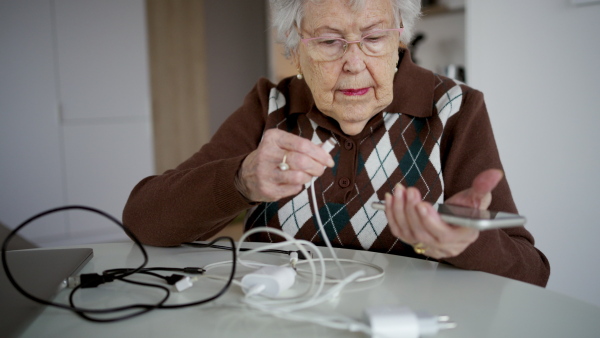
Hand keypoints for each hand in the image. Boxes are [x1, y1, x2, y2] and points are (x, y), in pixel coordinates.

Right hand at [237, 129, 334, 201]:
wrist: (245, 175)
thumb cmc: (271, 158)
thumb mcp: (282, 145)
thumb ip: (303, 146)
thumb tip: (326, 149)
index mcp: (273, 138)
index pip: (303, 144)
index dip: (320, 153)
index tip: (328, 160)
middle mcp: (267, 153)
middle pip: (302, 161)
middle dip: (317, 167)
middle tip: (321, 170)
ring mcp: (265, 172)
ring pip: (299, 176)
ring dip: (309, 177)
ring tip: (307, 176)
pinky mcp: (267, 189)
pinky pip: (293, 189)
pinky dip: (299, 186)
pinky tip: (294, 182)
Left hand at [384, 169, 503, 258]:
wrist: (456, 218)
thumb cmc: (467, 210)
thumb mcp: (477, 197)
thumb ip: (484, 186)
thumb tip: (494, 174)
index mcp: (463, 236)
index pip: (445, 234)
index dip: (431, 222)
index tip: (422, 205)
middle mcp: (445, 245)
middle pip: (424, 233)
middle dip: (412, 211)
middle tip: (409, 191)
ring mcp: (428, 246)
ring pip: (409, 233)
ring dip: (400, 211)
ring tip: (400, 191)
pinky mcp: (414, 242)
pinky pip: (399, 232)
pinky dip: (392, 215)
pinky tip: (390, 199)